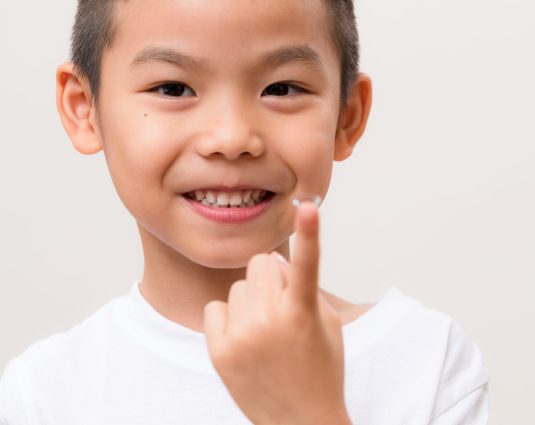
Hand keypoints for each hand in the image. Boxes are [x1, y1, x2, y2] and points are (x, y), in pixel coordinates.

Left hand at [203, 201, 350, 424]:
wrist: (300, 422)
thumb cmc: (320, 368)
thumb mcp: (326, 323)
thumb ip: (301, 286)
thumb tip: (270, 262)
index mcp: (302, 314)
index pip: (306, 264)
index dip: (310, 233)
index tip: (309, 205)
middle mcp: (269, 323)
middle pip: (261, 263)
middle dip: (271, 278)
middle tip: (281, 307)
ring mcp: (240, 338)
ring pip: (239, 286)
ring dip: (252, 300)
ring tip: (265, 331)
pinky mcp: (218, 352)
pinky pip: (216, 308)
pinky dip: (230, 317)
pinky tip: (243, 339)